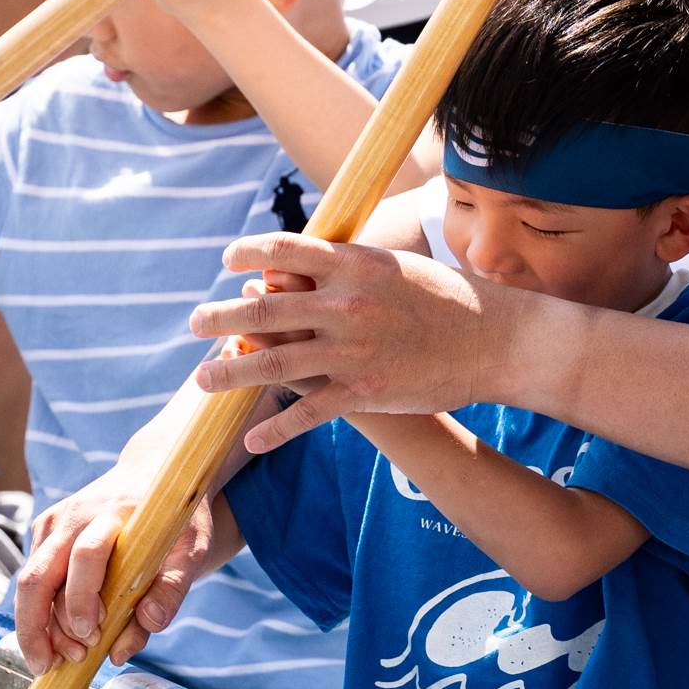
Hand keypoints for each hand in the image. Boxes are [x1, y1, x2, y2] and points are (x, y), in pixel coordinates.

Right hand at [13, 475, 213, 671]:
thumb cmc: (174, 518)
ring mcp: (54, 522)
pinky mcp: (44, 530)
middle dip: (37, 628)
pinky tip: (60, 635)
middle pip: (36, 576)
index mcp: (115, 513)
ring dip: (38, 627)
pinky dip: (40, 613)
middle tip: (52, 666)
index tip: (91, 635)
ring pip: (29, 583)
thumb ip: (174, 587)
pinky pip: (32, 578)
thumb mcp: (191, 548)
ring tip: (65, 657)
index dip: (84, 599)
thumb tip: (150, 625)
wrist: (154, 473)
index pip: (88, 555)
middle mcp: (75, 516)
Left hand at [185, 233, 515, 449]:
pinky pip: (306, 412)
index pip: (282, 249)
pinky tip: (252, 440)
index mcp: (352, 264)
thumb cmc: (446, 298)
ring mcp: (351, 350)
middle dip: (220, 319)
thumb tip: (303, 262)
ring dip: (229, 374)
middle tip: (194, 324)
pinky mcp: (364, 392)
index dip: (247, 252)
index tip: (228, 260)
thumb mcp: (394, 266)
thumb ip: (347, 265)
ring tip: (201, 381)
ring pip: (272, 362)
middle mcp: (345, 304)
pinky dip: (275, 429)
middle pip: (263, 309)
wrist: (493, 340)